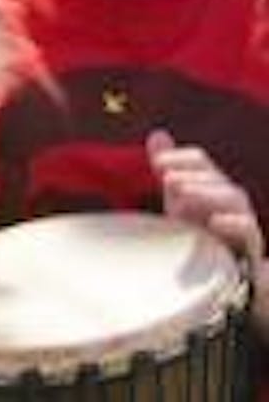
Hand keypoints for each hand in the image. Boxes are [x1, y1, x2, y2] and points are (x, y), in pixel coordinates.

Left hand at [146, 128, 263, 265]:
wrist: (214, 273)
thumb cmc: (194, 231)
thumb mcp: (176, 199)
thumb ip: (169, 168)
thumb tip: (157, 134)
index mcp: (209, 184)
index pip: (200, 161)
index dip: (180, 157)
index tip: (157, 164)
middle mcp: (228, 198)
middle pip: (217, 178)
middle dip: (191, 176)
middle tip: (167, 180)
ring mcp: (242, 220)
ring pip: (234, 198)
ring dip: (206, 193)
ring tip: (182, 194)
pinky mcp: (250, 246)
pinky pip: (249, 230)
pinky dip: (234, 223)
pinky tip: (214, 221)